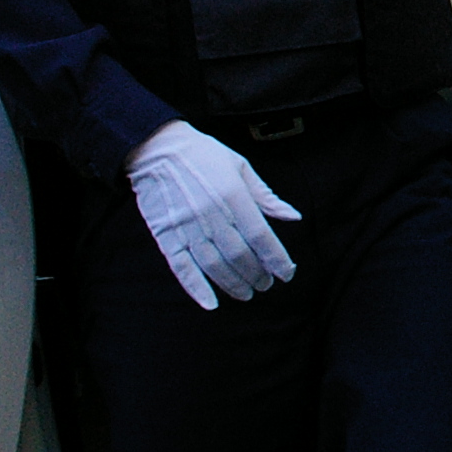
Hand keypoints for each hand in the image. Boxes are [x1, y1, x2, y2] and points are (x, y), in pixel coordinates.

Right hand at [126, 119, 300, 309]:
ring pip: (214, 265)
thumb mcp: (241, 167)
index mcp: (233, 195)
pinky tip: (210, 302)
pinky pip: (181, 267)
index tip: (286, 273)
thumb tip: (294, 217)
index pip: (261, 236)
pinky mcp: (165, 235)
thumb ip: (266, 196)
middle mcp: (211, 214)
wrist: (158, 148)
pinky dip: (196, 288)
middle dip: (256, 274)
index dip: (276, 258)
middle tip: (265, 284)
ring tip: (246, 293)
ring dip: (233, 284)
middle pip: (239, 255)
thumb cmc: (204, 155)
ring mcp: (186, 226)